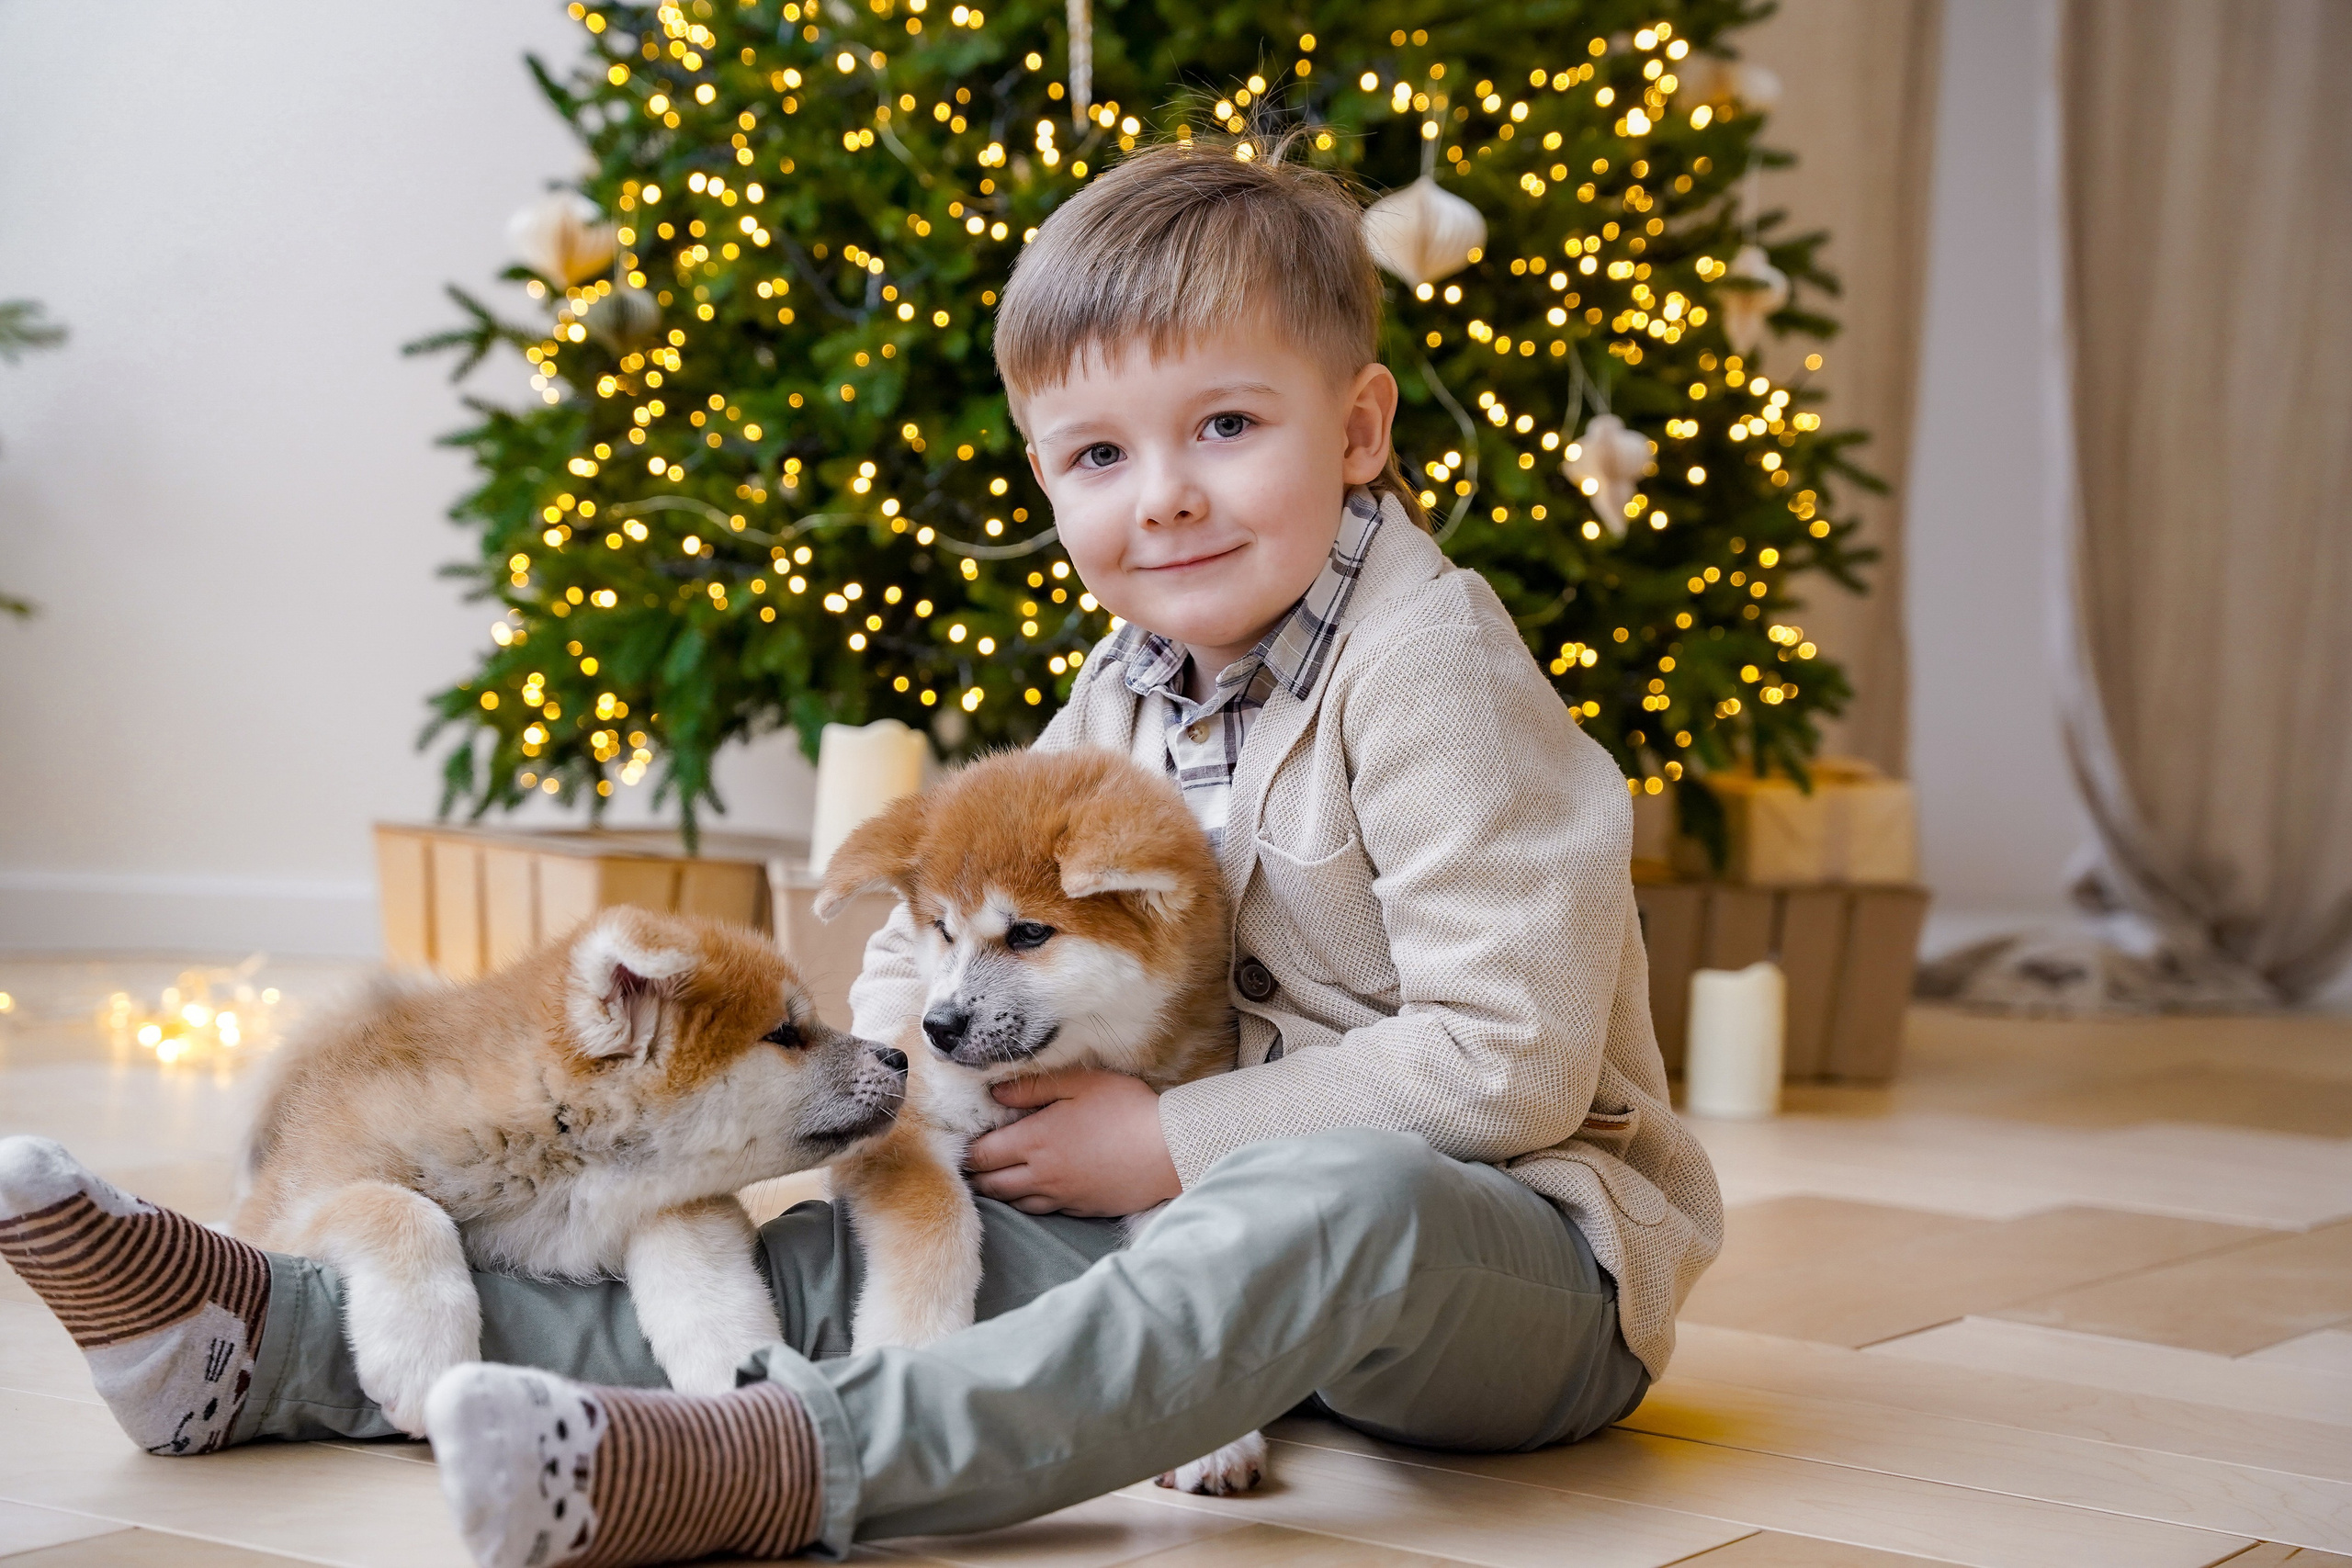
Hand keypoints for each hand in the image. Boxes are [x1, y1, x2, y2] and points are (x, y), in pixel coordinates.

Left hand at [966, 1068, 1181, 1216]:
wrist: (1168, 1151)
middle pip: (991, 1184)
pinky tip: (1029, 1193)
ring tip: (989, 1181)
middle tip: (967, 1166)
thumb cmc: (1126, 1109)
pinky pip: (1042, 1211)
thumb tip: (995, 1093)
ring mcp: (1061, 1196)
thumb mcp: (1081, 1083)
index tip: (963, 1142)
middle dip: (974, 1176)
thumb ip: (1034, 1087)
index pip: (982, 1154)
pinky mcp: (1080, 1209)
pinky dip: (1027, 1203)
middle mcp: (1041, 1174)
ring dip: (997, 1192)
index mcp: (1035, 1140)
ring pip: (1013, 1202)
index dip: (967, 1151)